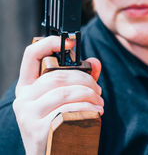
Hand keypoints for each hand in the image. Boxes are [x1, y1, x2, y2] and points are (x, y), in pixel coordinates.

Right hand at [13, 36, 102, 154]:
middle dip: (84, 80)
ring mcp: (27, 114)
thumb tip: (95, 62)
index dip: (49, 43)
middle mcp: (23, 98)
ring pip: (64, 92)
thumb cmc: (58, 124)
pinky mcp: (37, 129)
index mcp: (28, 86)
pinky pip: (67, 111)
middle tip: (98, 89)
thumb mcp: (65, 99)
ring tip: (99, 102)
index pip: (31, 55)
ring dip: (89, 95)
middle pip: (57, 76)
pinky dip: (87, 108)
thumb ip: (79, 80)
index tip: (71, 42)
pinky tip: (96, 113)